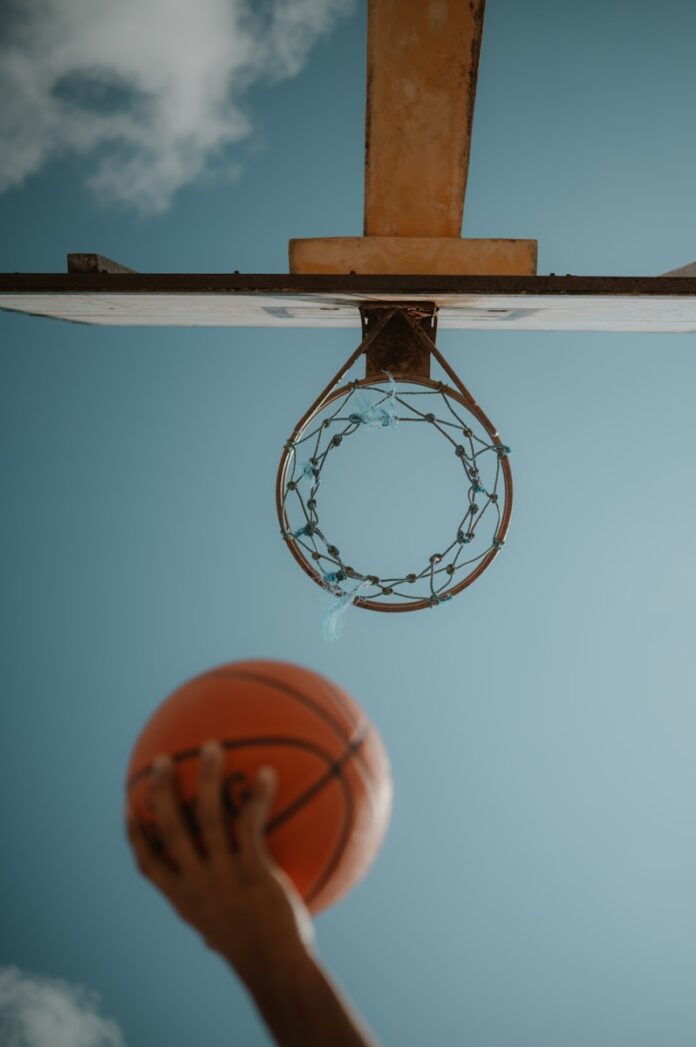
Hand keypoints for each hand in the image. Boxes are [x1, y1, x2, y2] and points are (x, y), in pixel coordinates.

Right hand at [126, 742, 314, 985]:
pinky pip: (250, 824)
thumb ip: (219, 908)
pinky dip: (257, 796)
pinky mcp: (251, 873)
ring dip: (208, 778)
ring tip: (212, 747)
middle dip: (161, 791)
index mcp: (183, 898)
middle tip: (162, 760)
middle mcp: (196, 884)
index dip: (136, 834)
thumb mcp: (225, 931)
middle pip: (169, 828)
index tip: (129, 808)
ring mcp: (222, 876)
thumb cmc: (259, 950)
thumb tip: (226, 895)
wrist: (276, 969)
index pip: (148, 864)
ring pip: (208, 817)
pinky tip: (268, 772)